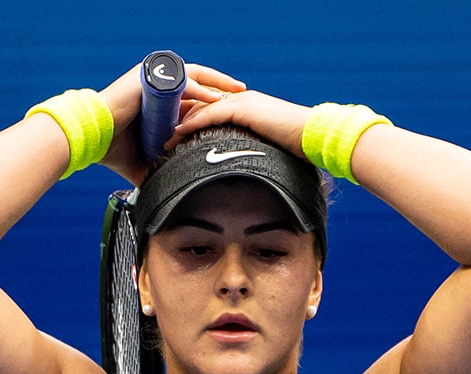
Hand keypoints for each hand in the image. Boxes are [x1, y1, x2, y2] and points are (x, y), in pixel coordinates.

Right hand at [97, 62, 247, 185]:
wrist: (90, 138)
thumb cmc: (111, 147)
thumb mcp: (140, 162)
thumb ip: (154, 172)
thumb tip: (164, 194)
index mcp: (156, 100)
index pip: (190, 94)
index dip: (212, 100)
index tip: (232, 108)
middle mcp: (155, 85)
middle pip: (197, 80)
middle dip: (222, 86)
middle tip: (243, 93)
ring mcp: (151, 79)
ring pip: (193, 75)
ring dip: (216, 81)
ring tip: (237, 90)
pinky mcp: (147, 79)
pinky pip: (180, 80)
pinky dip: (199, 89)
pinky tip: (216, 98)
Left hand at [166, 89, 311, 159]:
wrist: (314, 136)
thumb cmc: (296, 148)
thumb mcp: (266, 150)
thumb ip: (249, 154)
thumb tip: (239, 176)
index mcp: (245, 107)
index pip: (209, 109)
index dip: (188, 120)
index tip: (170, 136)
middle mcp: (240, 99)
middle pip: (199, 104)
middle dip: (177, 118)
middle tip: (156, 134)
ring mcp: (241, 101)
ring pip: (200, 107)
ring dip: (178, 121)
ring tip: (159, 136)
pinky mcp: (243, 108)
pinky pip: (209, 113)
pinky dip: (190, 123)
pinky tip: (175, 134)